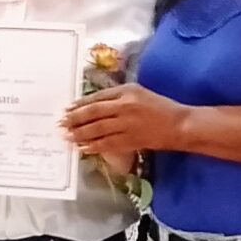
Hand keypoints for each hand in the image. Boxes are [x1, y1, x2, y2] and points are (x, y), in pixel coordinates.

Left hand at [63, 84, 187, 161]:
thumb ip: (117, 96)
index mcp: (126, 91)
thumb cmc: (160, 106)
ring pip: (97, 130)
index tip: (67, 109)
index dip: (79, 105)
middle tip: (61, 124)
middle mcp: (124, 106)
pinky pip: (107, 144)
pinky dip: (93, 146)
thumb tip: (93, 105)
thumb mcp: (139, 93)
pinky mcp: (130, 141)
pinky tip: (83, 148)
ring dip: (80, 134)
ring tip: (67, 137)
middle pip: (93, 113)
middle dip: (74, 119)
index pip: (97, 98)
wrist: (179, 125)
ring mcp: (127, 125)